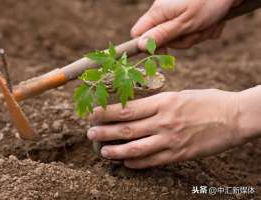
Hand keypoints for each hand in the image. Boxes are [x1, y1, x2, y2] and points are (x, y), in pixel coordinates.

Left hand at [87, 89, 247, 168]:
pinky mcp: (180, 155)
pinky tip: (126, 162)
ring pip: (136, 148)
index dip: (106, 112)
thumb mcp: (179, 95)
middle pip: (127, 129)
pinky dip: (136, 163)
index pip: (127, 108)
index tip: (93, 114)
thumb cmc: (207, 101)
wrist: (235, 117)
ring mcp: (171, 140)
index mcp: (164, 102)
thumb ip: (156, 104)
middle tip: (90, 134)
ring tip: (103, 152)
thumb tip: (134, 110)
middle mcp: (164, 122)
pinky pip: (153, 161)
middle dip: (105, 132)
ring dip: (116, 151)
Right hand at [131, 0, 238, 48]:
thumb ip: (161, 35)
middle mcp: (165, 12)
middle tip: (195, 31)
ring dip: (197, 35)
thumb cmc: (208, 2)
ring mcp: (178, 13)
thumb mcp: (184, 23)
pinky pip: (192, 31)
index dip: (147, 46)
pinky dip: (204, 29)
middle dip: (182, 40)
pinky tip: (214, 20)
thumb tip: (140, 46)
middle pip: (163, 39)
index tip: (164, 51)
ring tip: (209, 23)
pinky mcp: (190, 14)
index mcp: (158, 12)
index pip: (138, 33)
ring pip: (180, 37)